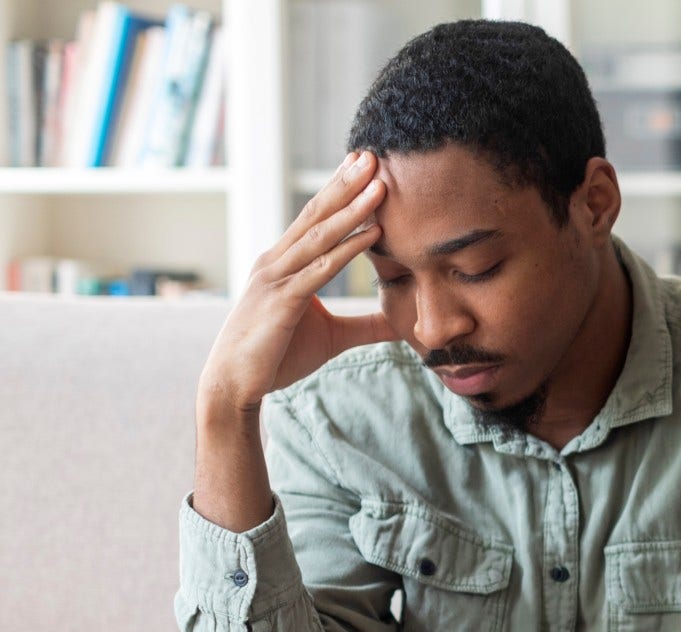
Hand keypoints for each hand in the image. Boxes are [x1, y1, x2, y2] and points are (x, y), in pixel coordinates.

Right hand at [198, 150, 397, 415]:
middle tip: (373, 155)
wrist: (235, 385)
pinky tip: (372, 234)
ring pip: (321, 236)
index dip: (340, 190)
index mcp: (285, 263)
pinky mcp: (281, 301)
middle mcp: (277, 261)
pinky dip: (348, 250)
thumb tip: (402, 323)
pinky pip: (320, 270)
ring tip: (381, 184)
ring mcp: (277, 278)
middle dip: (346, 183)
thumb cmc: (277, 356)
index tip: (365, 165)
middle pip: (317, 214)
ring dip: (353, 208)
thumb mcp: (333, 337)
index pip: (316, 218)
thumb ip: (366, 325)